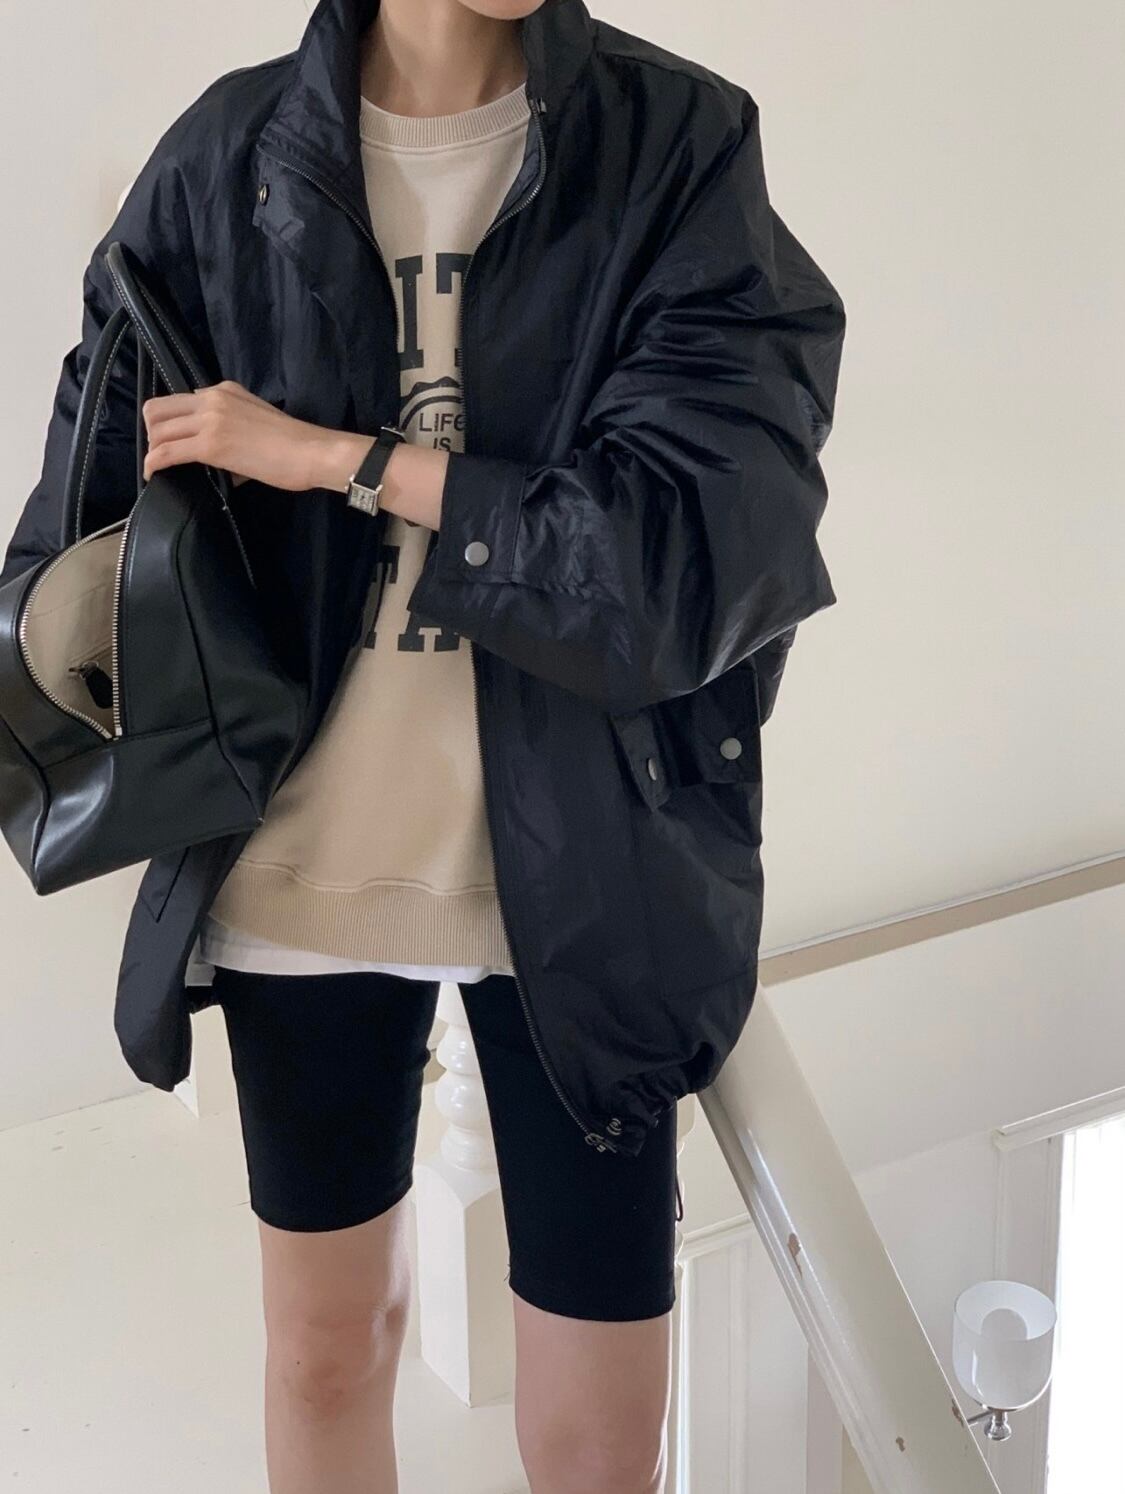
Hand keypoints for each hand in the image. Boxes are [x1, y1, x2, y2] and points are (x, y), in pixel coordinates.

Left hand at [141, 381, 372, 492]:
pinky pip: (167, 452)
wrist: (311, 451)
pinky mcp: (210, 445)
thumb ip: (230, 427)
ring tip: (158, 467)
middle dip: (152, 434)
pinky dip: (153, 464)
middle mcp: (211, 398)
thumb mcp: (256, 420)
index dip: (169, 424)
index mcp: (222, 390)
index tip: (172, 442)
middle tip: (161, 455)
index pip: (179, 400)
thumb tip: (215, 454)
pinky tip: (152, 474)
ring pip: (158, 430)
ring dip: (152, 450)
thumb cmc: (293, 444)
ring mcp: (210, 419)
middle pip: (157, 409)